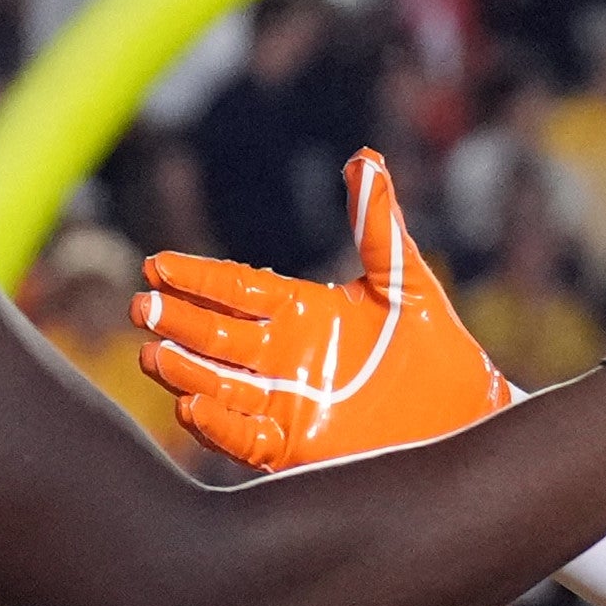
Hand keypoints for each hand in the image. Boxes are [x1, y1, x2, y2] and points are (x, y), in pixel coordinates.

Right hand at [138, 153, 512, 471]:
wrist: (463, 414)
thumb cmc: (435, 345)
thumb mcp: (405, 279)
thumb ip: (378, 224)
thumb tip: (365, 159)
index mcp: (300, 310)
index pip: (236, 289)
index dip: (198, 278)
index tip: (157, 265)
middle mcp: (282, 355)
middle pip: (217, 336)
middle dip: (179, 323)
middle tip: (142, 308)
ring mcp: (284, 401)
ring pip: (220, 384)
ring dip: (186, 371)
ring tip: (153, 355)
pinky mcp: (295, 446)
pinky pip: (245, 437)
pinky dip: (218, 424)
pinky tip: (192, 406)